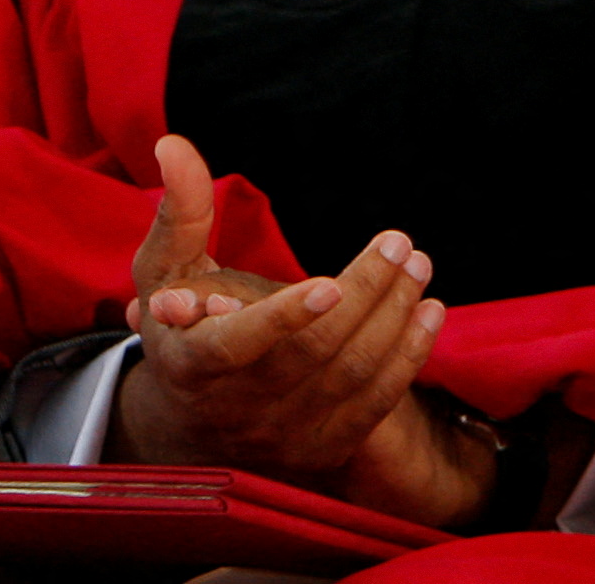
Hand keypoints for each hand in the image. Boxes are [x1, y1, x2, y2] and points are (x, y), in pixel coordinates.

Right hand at [113, 135, 496, 528]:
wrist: (194, 420)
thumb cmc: (181, 325)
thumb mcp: (165, 271)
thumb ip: (180, 212)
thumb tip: (175, 145)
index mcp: (193, 363)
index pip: (238, 347)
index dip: (285, 318)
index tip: (331, 284)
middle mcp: (237, 408)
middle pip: (314, 352)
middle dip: (367, 292)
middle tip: (401, 243)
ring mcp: (281, 434)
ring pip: (351, 375)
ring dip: (395, 316)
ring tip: (419, 264)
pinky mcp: (319, 449)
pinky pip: (374, 405)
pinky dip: (408, 357)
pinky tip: (429, 311)